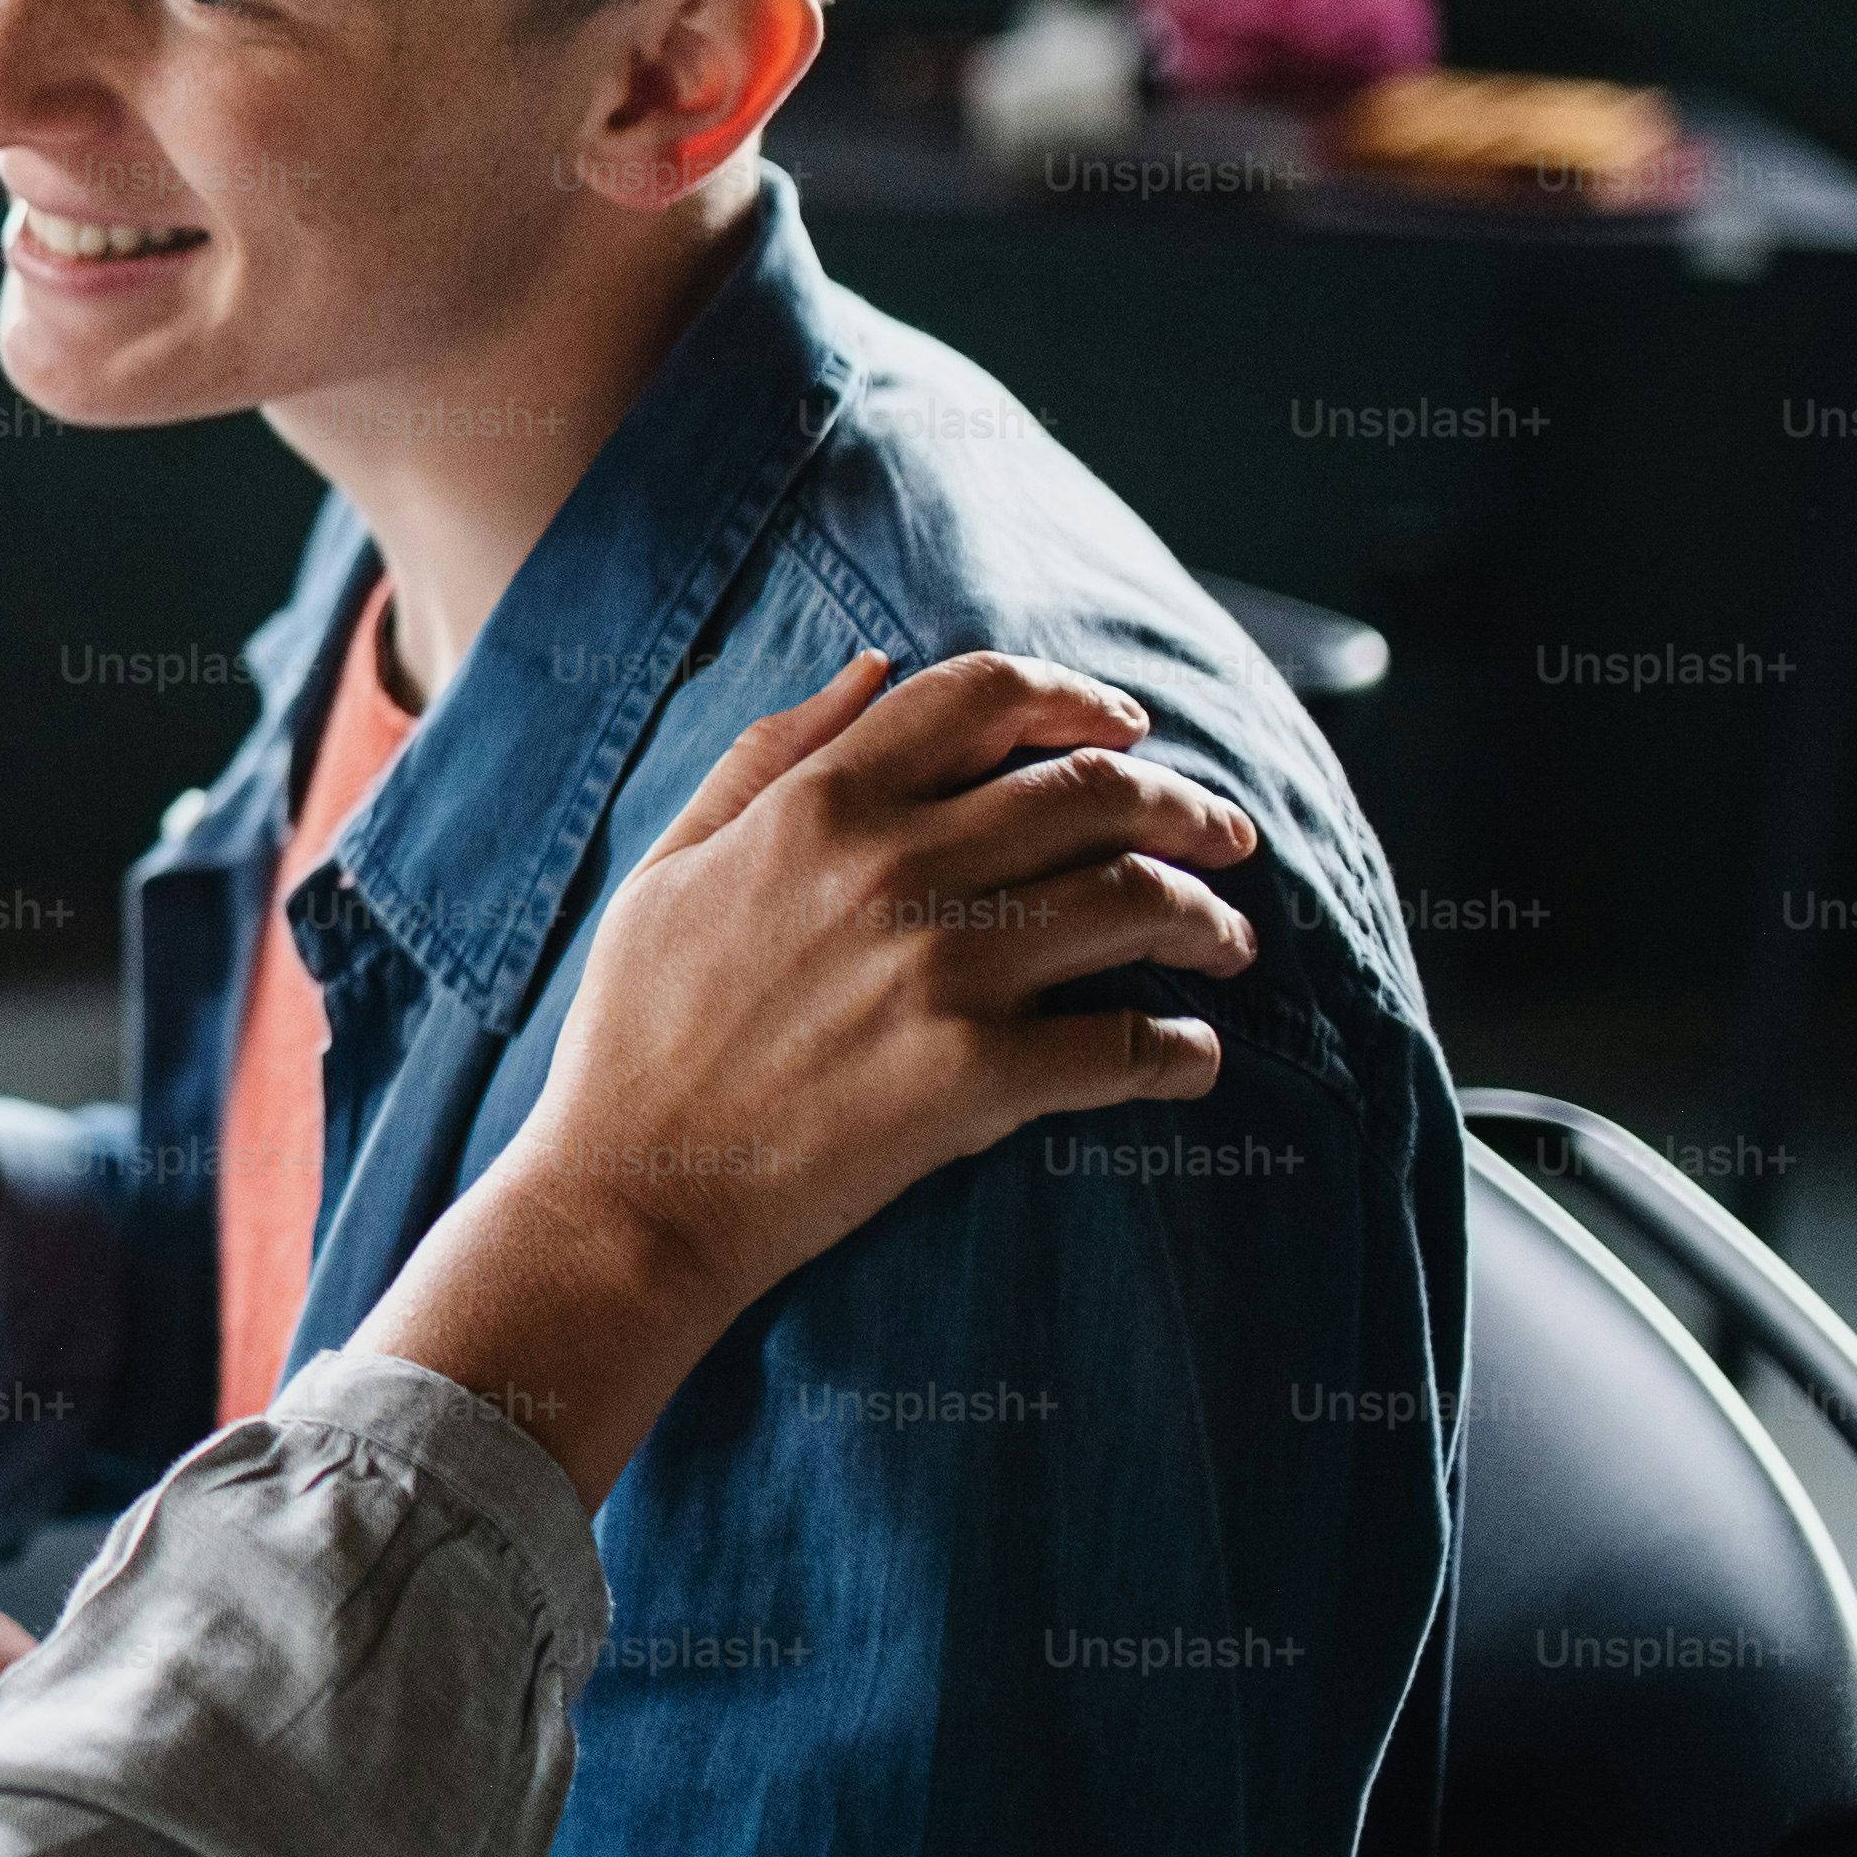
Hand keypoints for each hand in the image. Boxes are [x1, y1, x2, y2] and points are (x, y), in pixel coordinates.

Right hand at [357, 649, 1257, 1501]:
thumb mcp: (673, 862)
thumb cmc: (638, 1028)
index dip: (1078, 698)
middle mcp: (894, 868)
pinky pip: (1130, 1045)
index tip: (1127, 729)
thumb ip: (770, 754)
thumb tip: (873, 665)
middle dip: (1183, 804)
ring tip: (1224, 942)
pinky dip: (1184, 1050)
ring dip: (1207, 916)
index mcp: (820, 805)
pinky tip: (1191, 1056)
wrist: (632, 1191)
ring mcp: (944, 972)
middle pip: (1094, 789)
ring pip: (1136, 898)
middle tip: (1225, 835)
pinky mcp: (978, 1078)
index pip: (986, 696)